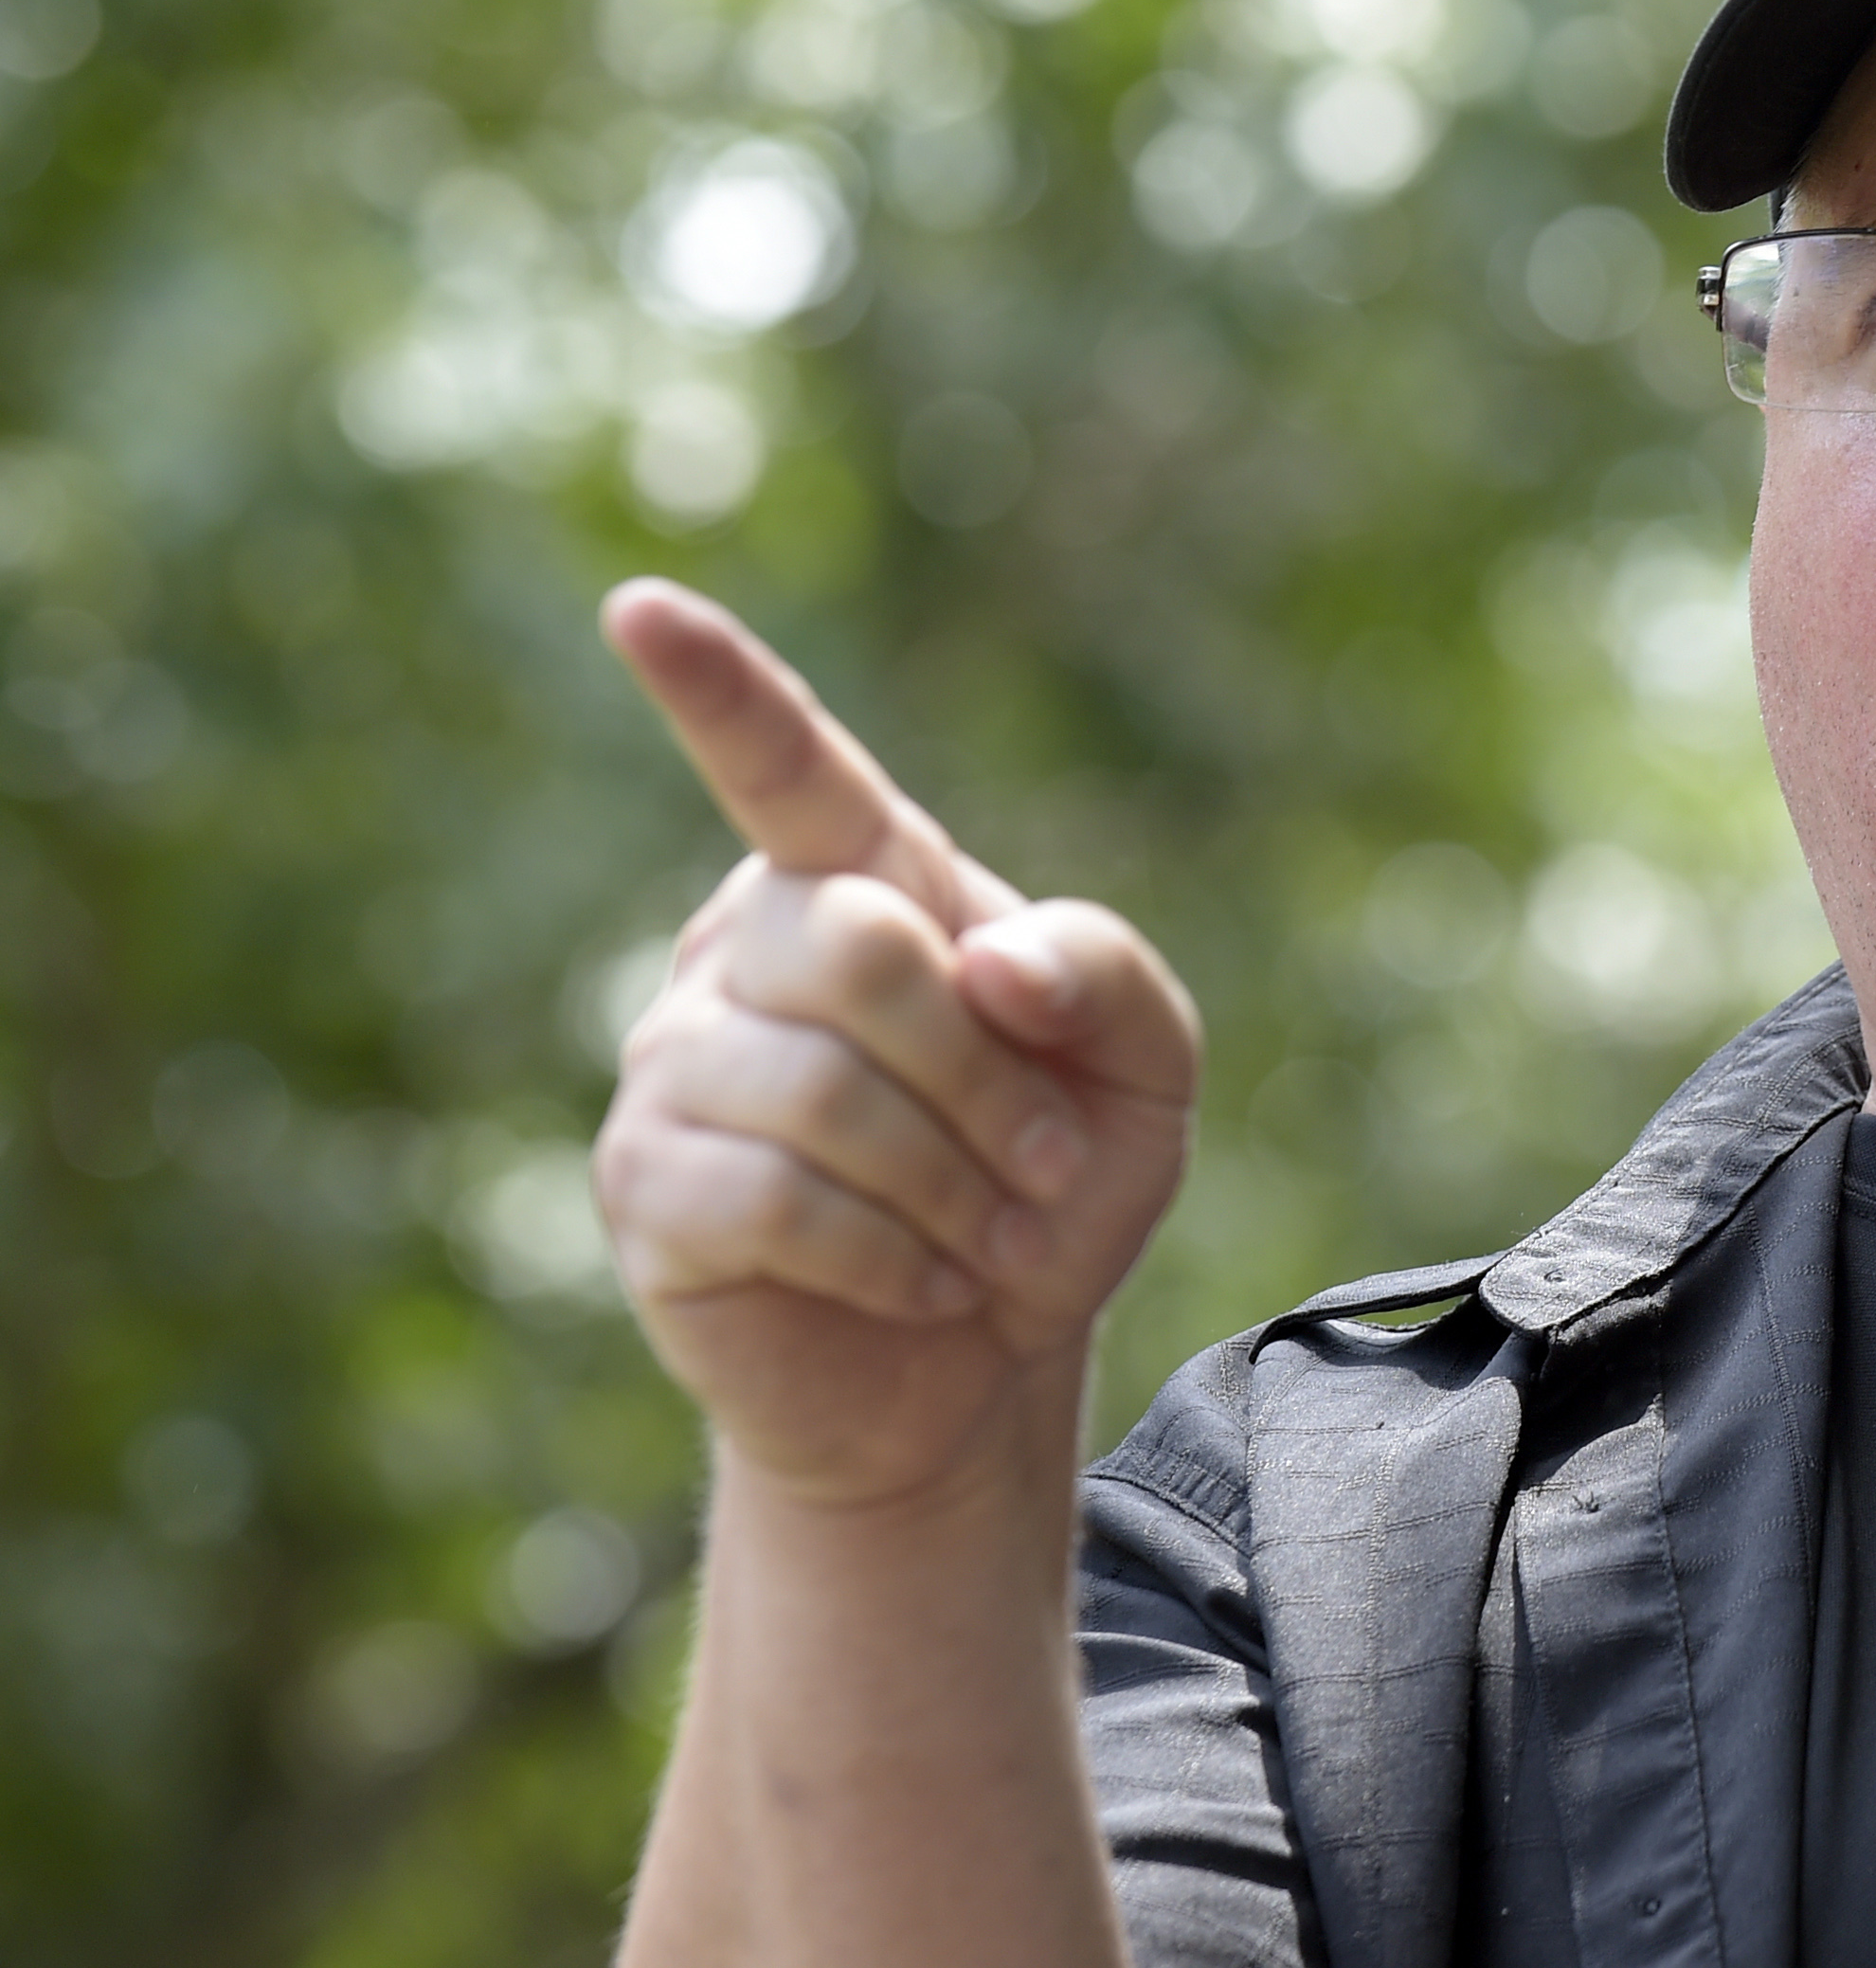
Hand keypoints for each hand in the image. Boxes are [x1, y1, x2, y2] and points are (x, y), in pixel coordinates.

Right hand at [591, 579, 1200, 1512]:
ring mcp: (678, 1065)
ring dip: (947, 1181)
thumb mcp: (1145, 1068)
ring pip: (818, 1090)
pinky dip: (883, 1253)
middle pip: (856, 948)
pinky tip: (921, 1281)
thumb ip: (1102, 971)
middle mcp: (748, 949)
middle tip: (1042, 1168)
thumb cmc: (1052, 1182)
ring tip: (991, 1240)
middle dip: (981, 1074)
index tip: (639, 607)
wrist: (982, 1360)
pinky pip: (768, 1198)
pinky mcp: (647, 1185)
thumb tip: (991, 964)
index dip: (716, 689)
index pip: (782, 765)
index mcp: (861, 882)